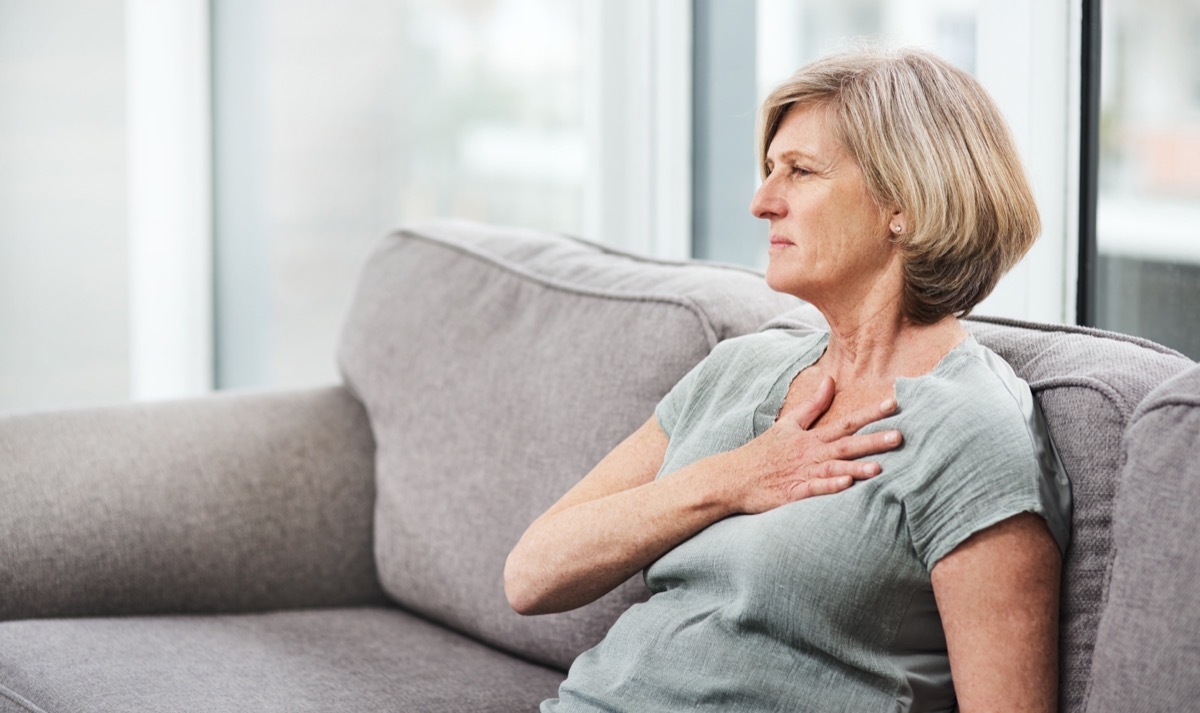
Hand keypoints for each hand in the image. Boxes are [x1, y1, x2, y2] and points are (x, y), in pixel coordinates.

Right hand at [717, 375, 901, 513]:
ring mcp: (803, 473)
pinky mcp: (793, 493)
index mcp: (812, 437)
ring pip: (834, 468)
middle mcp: (811, 454)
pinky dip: (830, 486)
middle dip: (873, 440)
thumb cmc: (763, 451)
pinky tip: (846, 484)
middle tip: (900, 436)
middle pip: (846, 445)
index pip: (846, 422)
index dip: (870, 414)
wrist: (734, 476)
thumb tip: (830, 380)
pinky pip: (815, 489)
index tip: (894, 403)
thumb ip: (813, 404)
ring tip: (880, 467)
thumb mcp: (788, 424)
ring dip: (856, 467)